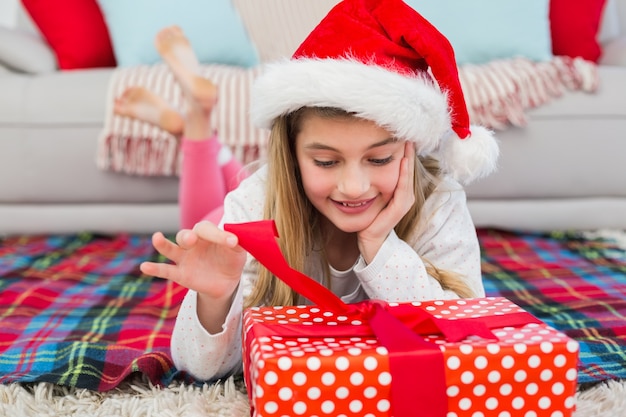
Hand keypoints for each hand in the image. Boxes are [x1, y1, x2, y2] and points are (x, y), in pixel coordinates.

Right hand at [140, 221, 246, 300]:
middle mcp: (193, 243)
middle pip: (184, 235)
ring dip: (163, 244)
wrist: (227, 282)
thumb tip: (236, 239)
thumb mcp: (239, 252)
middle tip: (192, 240)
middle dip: (186, 237)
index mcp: (207, 234)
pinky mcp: (180, 274)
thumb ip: (238, 243)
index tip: (233, 242)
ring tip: (157, 238)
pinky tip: (145, 267)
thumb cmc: (231, 260)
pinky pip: (165, 270)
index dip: (218, 235)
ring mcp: (184, 258)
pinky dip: (154, 269)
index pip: (207, 230)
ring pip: (170, 249)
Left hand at [358, 141, 415, 262]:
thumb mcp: (370, 196)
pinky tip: (402, 161)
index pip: (401, 167)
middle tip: (408, 131)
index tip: (400, 132)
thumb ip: (370, 181)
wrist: (369, 241)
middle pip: (406, 169)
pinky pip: (402, 189)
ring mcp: (402, 202)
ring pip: (406, 176)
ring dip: (408, 159)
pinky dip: (403, 175)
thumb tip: (360, 159)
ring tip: (407, 142)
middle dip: (407, 150)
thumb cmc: (369, 219)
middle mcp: (402, 196)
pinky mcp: (398, 210)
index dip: (402, 150)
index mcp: (397, 191)